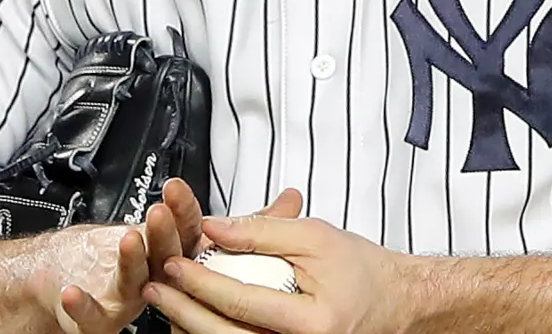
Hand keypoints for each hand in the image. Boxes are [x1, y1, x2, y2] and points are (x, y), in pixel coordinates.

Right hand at [48, 183, 303, 333]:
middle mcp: (150, 265)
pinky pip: (90, 313)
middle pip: (158, 247)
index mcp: (179, 248)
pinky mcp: (98, 314)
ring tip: (128, 240)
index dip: (183, 207)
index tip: (178, 187)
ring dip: (127, 257)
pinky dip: (81, 303)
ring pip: (128, 274)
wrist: (71, 273)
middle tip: (161, 210)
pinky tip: (75, 294)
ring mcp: (123, 290)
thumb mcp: (206, 244)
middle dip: (159, 227)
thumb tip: (292, 200)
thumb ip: (252, 226)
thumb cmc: (146, 261)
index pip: (186, 224)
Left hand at [143, 199, 421, 333]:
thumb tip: (214, 228)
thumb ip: (263, 231)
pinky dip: (215, 331)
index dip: (201, 280)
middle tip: (156, 285)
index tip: (174, 262)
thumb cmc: (364, 273)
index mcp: (312, 323)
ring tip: (165, 300)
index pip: (240, 302)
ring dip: (191, 324)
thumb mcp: (317, 238)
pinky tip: (195, 317)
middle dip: (182, 309)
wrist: (395, 303)